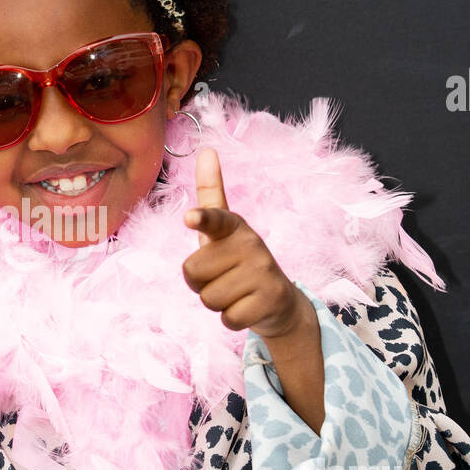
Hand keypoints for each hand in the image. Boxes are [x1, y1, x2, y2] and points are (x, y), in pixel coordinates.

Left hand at [182, 147, 306, 339]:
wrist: (278, 301)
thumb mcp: (222, 231)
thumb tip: (207, 150)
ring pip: (208, 297)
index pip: (215, 219)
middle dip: (200, 284)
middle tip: (222, 279)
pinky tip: (246, 308)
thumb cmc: (238, 261)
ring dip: (216, 302)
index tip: (190, 218)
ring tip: (235, 292)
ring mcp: (263, 271)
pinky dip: (231, 318)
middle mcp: (251, 243)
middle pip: (192, 272)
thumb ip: (211, 194)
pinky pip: (227, 317)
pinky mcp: (270, 298)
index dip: (201, 219)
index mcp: (234, 226)